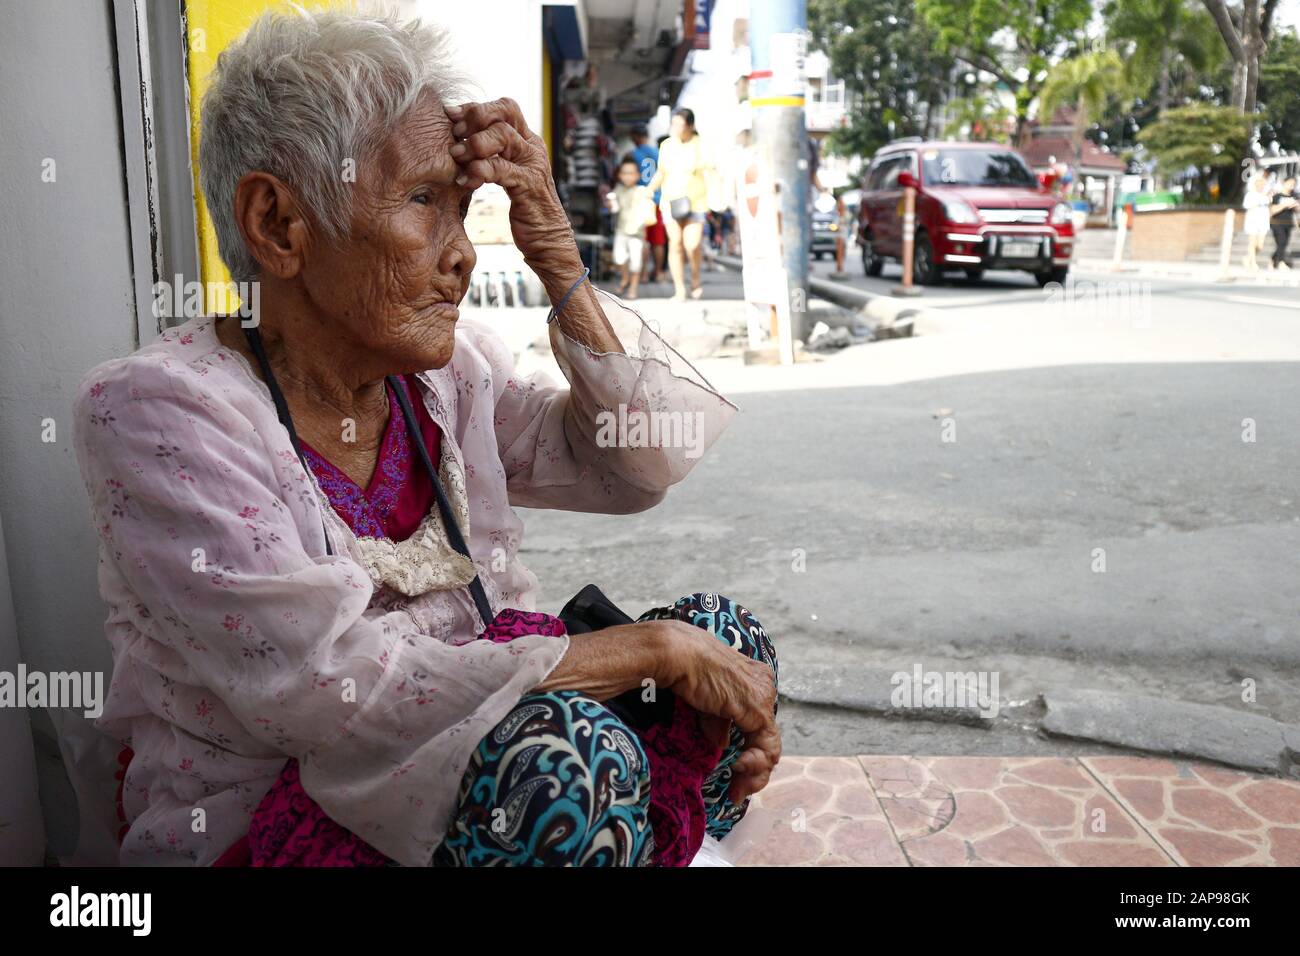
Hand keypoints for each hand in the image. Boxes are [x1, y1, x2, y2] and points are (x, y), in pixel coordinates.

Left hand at [446, 98, 576, 277]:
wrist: (548, 240)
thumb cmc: (524, 209)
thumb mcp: (507, 176)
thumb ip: (493, 157)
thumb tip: (460, 143)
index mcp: (528, 141)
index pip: (504, 108)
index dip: (476, 107)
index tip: (451, 114)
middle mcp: (532, 148)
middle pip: (505, 112)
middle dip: (476, 117)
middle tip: (456, 133)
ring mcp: (533, 165)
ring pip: (503, 136)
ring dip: (474, 144)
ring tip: (457, 157)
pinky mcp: (529, 186)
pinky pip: (501, 169)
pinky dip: (478, 171)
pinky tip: (464, 180)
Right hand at [655, 621, 780, 803]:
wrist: (678, 655)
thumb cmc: (685, 669)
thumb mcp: (706, 702)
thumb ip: (719, 723)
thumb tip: (722, 744)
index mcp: (753, 679)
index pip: (759, 724)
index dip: (750, 750)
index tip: (734, 771)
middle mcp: (764, 685)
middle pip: (767, 736)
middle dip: (754, 769)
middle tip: (738, 790)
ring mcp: (763, 696)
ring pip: (770, 746)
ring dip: (755, 773)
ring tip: (738, 788)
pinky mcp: (757, 708)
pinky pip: (766, 746)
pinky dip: (754, 764)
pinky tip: (738, 768)